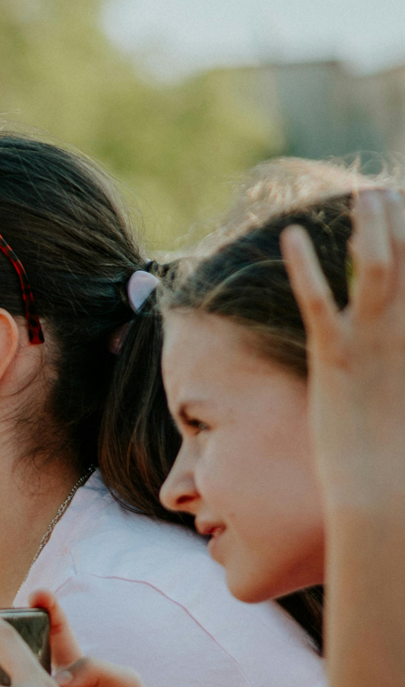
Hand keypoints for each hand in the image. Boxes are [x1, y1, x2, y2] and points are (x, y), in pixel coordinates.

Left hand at [282, 188, 404, 500]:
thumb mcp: (401, 400)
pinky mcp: (333, 358)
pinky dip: (304, 266)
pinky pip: (316, 301)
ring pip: (374, 268)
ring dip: (370, 227)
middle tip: (389, 192)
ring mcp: (374, 343)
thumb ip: (398, 371)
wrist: (383, 494)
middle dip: (403, 223)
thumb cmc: (400, 462)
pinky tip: (292, 236)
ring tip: (366, 194)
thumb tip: (390, 362)